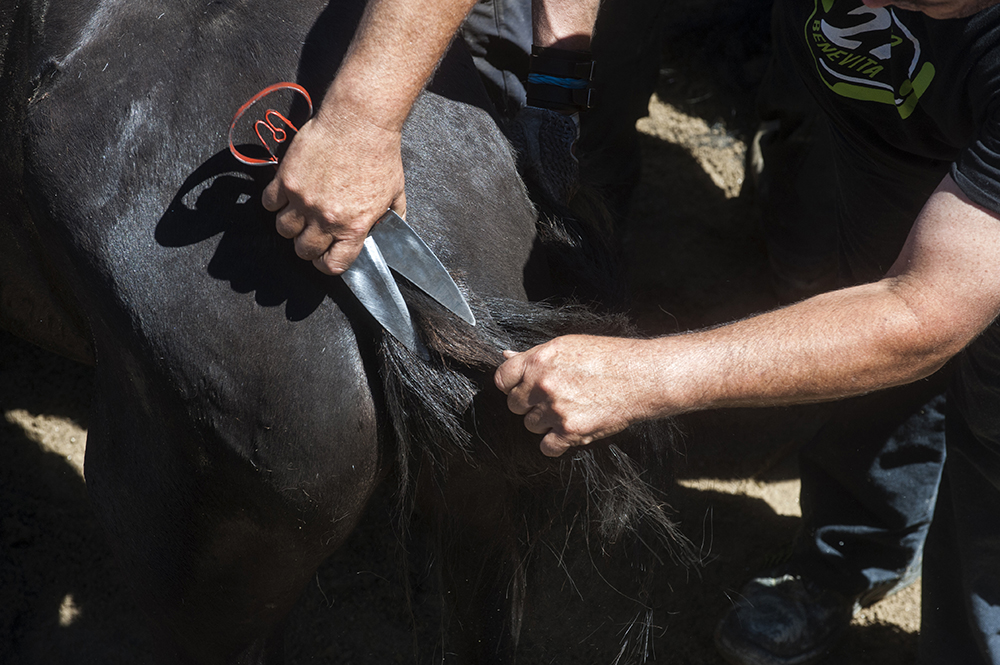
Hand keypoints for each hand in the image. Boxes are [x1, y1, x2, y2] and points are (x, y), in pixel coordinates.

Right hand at [262, 105, 405, 274]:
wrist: (360, 121)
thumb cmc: (380, 153)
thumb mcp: (395, 193)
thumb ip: (390, 218)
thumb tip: (384, 231)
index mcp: (353, 226)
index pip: (333, 265)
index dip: (328, 264)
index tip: (326, 257)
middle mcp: (326, 218)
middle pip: (304, 251)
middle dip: (308, 246)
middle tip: (313, 234)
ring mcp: (303, 200)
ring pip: (283, 230)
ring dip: (291, 226)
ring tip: (299, 214)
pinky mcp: (286, 180)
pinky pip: (269, 204)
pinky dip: (275, 203)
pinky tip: (286, 196)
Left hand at [494, 335, 647, 456]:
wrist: (642, 377)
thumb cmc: (608, 357)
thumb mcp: (568, 346)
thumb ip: (534, 356)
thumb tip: (507, 357)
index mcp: (539, 360)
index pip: (502, 378)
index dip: (511, 384)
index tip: (520, 387)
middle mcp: (542, 385)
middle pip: (514, 405)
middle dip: (529, 403)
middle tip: (552, 398)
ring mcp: (555, 410)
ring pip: (530, 425)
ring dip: (545, 422)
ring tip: (568, 410)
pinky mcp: (570, 432)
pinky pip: (546, 447)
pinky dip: (556, 443)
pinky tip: (569, 430)